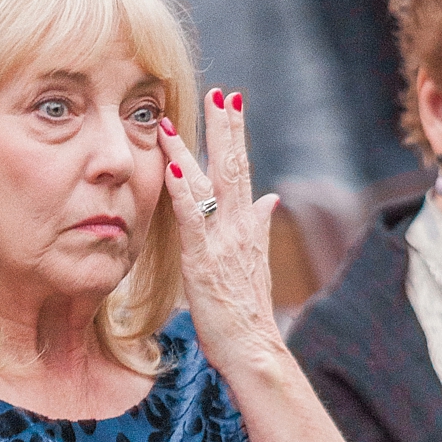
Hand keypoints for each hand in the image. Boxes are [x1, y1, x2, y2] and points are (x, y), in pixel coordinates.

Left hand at [158, 90, 280, 379]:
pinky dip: (181, 186)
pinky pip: (191, 215)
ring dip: (193, 149)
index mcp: (249, 227)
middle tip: (221, 91)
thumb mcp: (256, 264)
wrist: (255, 350)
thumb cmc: (248, 315)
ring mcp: (223, 242)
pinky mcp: (204, 260)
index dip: (237, 137)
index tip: (232, 103)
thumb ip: (260, 228)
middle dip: (227, 128)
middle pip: (234, 167)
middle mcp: (239, 227)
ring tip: (173, 120)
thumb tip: (270, 199)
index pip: (244, 172)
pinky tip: (171, 163)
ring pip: (209, 184)